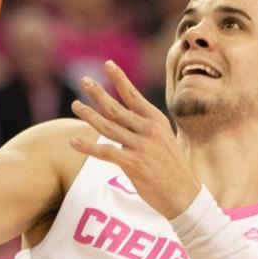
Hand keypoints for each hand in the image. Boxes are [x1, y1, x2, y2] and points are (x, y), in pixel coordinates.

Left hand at [69, 61, 202, 219]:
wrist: (184, 194)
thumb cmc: (172, 169)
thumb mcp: (164, 141)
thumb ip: (145, 131)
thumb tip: (127, 126)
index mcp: (156, 121)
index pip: (134, 95)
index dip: (120, 79)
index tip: (108, 64)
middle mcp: (148, 130)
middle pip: (117, 108)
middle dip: (99, 93)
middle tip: (84, 80)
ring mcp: (141, 146)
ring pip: (108, 127)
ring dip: (89, 115)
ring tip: (75, 105)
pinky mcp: (133, 164)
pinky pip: (105, 152)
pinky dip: (87, 147)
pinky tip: (73, 142)